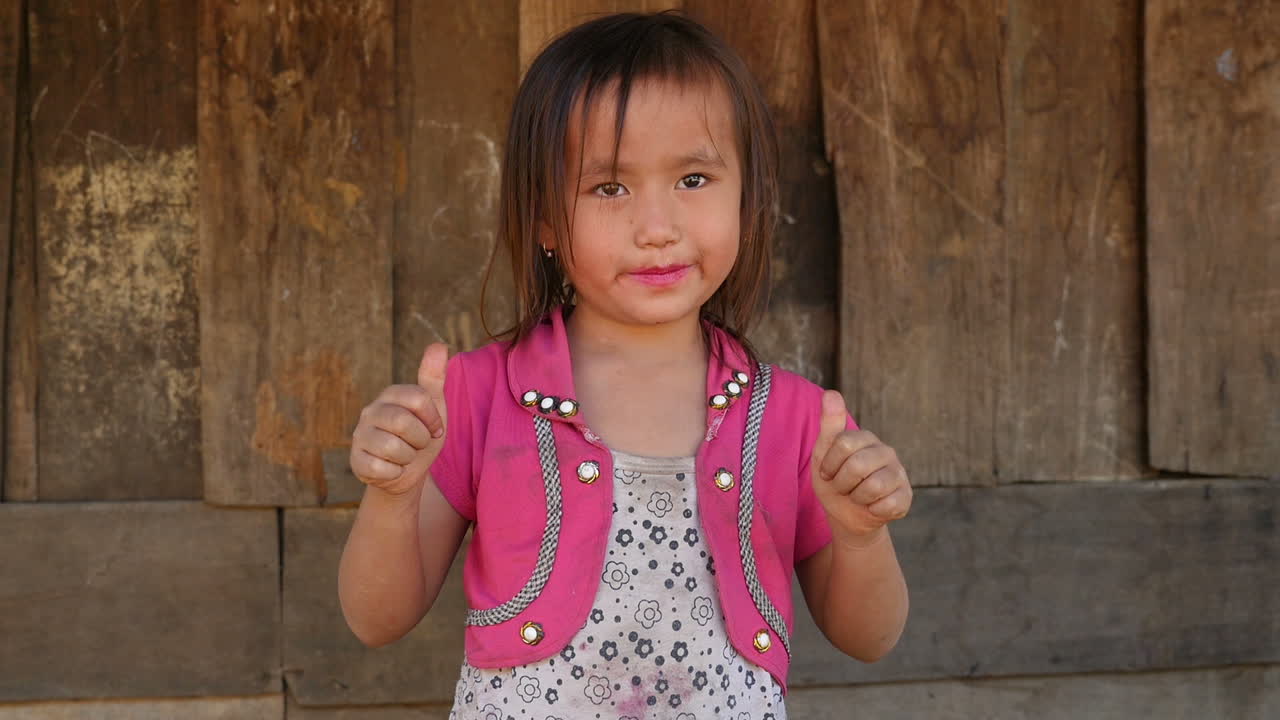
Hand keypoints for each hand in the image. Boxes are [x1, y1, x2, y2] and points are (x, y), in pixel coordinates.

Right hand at [349, 343, 449, 496]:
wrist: (406, 473)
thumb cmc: (420, 436)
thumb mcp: (434, 407)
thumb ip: (434, 378)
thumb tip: (439, 345)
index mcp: (391, 394)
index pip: (419, 398)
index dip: (433, 418)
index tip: (434, 428)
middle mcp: (371, 411)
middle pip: (404, 423)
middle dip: (420, 439)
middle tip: (418, 444)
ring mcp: (360, 435)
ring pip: (393, 449)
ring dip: (408, 458)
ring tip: (404, 456)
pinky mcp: (356, 461)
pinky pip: (383, 469)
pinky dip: (395, 473)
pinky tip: (392, 468)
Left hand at [811, 390, 911, 546]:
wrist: (846, 514)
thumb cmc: (835, 479)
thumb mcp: (824, 452)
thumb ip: (829, 423)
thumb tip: (832, 392)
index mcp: (866, 438)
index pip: (842, 444)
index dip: (829, 464)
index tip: (828, 472)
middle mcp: (886, 452)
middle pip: (856, 466)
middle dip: (842, 483)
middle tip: (843, 486)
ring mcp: (899, 474)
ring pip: (872, 487)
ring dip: (856, 497)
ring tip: (857, 495)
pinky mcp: (906, 497)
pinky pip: (886, 505)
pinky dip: (872, 510)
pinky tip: (872, 506)